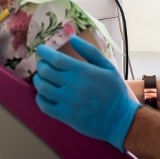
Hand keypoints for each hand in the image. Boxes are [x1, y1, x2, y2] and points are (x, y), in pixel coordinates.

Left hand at [33, 36, 141, 151]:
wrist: (121, 120)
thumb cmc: (116, 90)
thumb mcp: (107, 66)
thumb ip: (89, 51)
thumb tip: (72, 38)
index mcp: (82, 71)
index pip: (55, 59)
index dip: (44, 53)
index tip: (40, 49)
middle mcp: (71, 85)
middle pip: (46, 72)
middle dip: (41, 65)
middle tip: (42, 63)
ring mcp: (67, 102)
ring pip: (42, 88)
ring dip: (38, 80)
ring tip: (40, 77)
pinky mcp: (65, 116)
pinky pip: (44, 106)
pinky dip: (39, 98)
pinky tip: (42, 94)